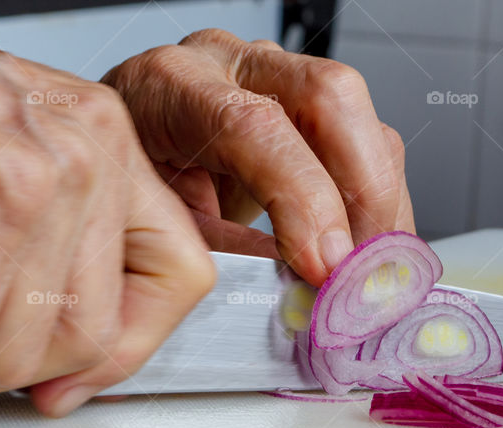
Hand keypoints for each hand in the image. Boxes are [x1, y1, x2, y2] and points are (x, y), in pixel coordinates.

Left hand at [102, 29, 414, 286]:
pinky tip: (367, 246)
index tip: (325, 264)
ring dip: (380, 203)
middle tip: (364, 267)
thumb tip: (298, 287)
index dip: (302, 197)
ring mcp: (273, 75)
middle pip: (330, 96)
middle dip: (365, 191)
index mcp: (173, 86)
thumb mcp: (153, 218)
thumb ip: (216, 245)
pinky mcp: (304, 103)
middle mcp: (230, 64)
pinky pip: (364, 138)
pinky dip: (376, 201)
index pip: (254, 125)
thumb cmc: (127, 180)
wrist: (121, 149)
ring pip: (359, 118)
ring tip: (371, 271)